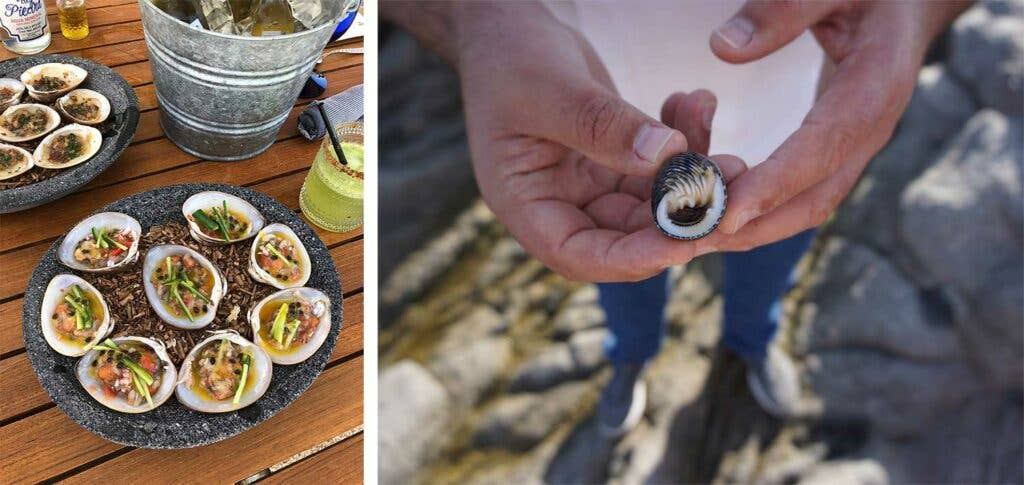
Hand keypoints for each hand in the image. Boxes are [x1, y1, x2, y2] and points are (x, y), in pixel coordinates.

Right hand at [450, 2, 741, 280]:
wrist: (506, 27)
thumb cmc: (509, 58)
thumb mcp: (550, 90)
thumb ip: (602, 126)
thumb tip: (666, 155)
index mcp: (526, 204)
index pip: (578, 253)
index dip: (631, 258)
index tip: (684, 242)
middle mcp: (560, 205)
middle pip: (627, 237)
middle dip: (681, 218)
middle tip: (732, 190)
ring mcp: (589, 185)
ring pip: (654, 204)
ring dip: (694, 179)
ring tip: (733, 153)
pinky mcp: (614, 161)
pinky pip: (660, 168)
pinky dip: (685, 143)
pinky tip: (695, 104)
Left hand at [698, 0, 969, 251]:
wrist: (903, 4)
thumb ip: (785, 9)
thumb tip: (723, 49)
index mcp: (875, 87)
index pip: (824, 148)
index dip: (775, 184)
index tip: (727, 211)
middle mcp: (868, 130)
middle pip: (814, 198)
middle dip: (753, 225)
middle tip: (690, 241)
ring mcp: (852, 147)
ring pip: (804, 206)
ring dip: (748, 228)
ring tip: (687, 238)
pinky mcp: (832, 152)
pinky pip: (797, 194)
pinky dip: (753, 210)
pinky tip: (707, 213)